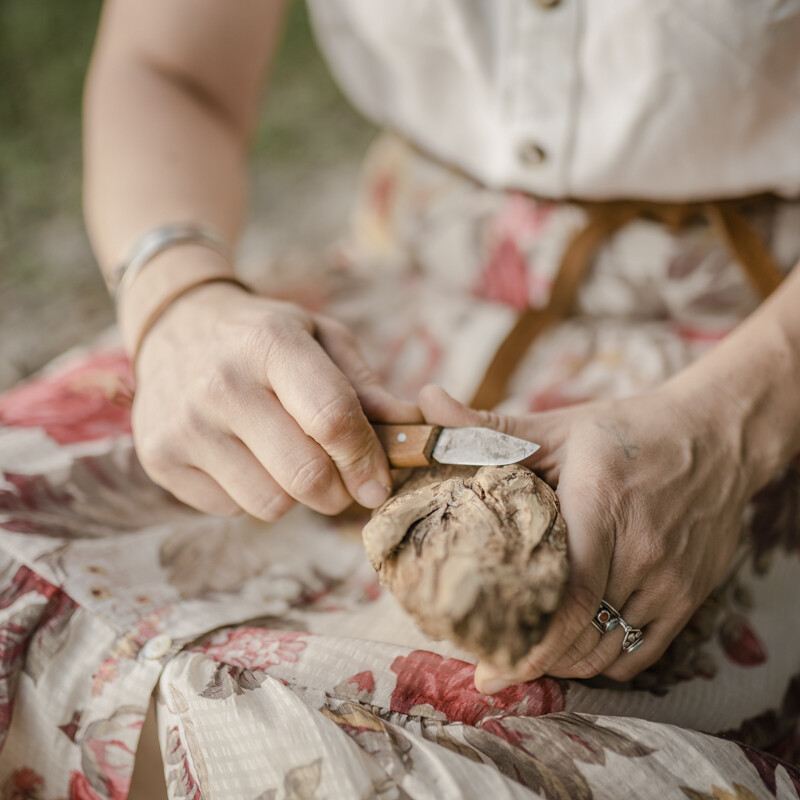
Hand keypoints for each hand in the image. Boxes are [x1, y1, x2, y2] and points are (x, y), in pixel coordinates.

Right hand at [132, 282, 420, 518]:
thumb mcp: (320, 337)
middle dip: (339, 491)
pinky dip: (250, 493)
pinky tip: (244, 456)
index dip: (366, 460)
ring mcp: (184, 424)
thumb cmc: (263, 335)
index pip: (332, 419)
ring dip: (294, 495)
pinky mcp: (158, 458)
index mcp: (270, 343)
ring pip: (270, 503)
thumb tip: (408, 430)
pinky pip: (231, 508)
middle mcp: (221, 384)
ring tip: (287, 459)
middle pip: (305, 475)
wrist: (176, 324)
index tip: (379, 482)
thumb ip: (365, 385)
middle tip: (342, 481)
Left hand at [417, 382, 751, 690]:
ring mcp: (670, 580)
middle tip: (491, 658)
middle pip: (583, 635)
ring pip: (610, 652)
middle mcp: (641, 552)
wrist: (716, 437)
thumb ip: (487, 425)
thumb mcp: (557, 427)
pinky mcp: (690, 596)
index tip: (487, 667)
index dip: (528, 643)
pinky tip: (575, 647)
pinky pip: (641, 653)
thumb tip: (425, 399)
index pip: (569, 596)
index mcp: (600, 507)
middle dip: (532, 657)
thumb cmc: (627, 432)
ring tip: (526, 656)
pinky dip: (604, 660)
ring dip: (565, 662)